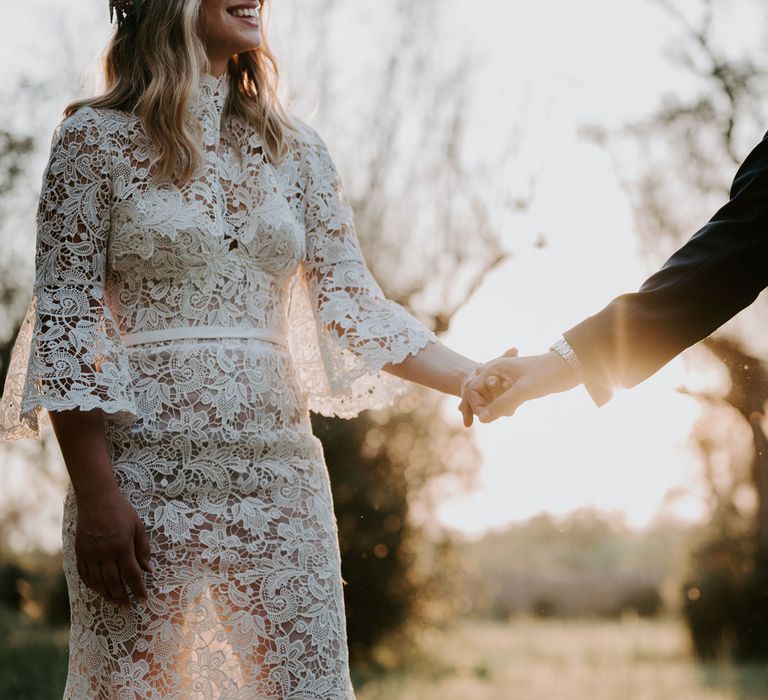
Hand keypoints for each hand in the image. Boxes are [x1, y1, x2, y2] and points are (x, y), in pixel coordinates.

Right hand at [75, 487, 152, 609]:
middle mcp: (105, 553)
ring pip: (98, 582)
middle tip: (128, 607)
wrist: (97, 499)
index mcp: (122, 547)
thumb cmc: (122, 511)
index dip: (138, 589)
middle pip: (114, 582)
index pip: (132, 574)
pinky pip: (84, 574)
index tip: (143, 599)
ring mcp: (91, 553)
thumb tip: (149, 570)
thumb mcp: (138, 527)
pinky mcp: (80, 552)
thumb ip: (143, 549)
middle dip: (122, 597)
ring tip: (116, 603)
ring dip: (107, 595)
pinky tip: (99, 590)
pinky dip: (92, 585)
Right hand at [465, 350, 580, 421]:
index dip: (477, 406)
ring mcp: (506, 379)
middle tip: (508, 410)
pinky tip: (516, 408)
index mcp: (494, 367)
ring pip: (492, 399)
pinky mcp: (516, 385)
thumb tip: (483, 420)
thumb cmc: (547, 375)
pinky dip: (506, 406)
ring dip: (498, 408)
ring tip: (513, 409)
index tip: (489, 418)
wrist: (571, 367)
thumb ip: (501, 404)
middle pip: (481, 395)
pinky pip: (503, 400)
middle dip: (488, 407)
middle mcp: (498, 372)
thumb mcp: (523, 391)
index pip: (473, 390)